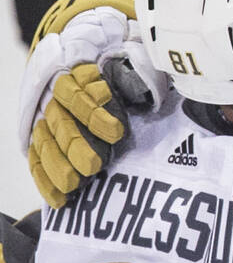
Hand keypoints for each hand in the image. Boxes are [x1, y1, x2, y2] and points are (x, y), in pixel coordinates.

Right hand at [20, 0, 167, 206]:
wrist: (91, 67)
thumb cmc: (122, 73)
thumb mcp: (134, 65)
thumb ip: (142, 73)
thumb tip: (165, 79)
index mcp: (78, 77)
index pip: (77, 92)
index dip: (94, 111)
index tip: (117, 132)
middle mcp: (57, 98)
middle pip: (62, 121)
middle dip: (77, 145)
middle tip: (94, 166)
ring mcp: (46, 119)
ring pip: (46, 142)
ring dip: (58, 165)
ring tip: (75, 184)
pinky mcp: (41, 139)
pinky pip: (37, 160)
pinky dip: (45, 180)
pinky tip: (60, 198)